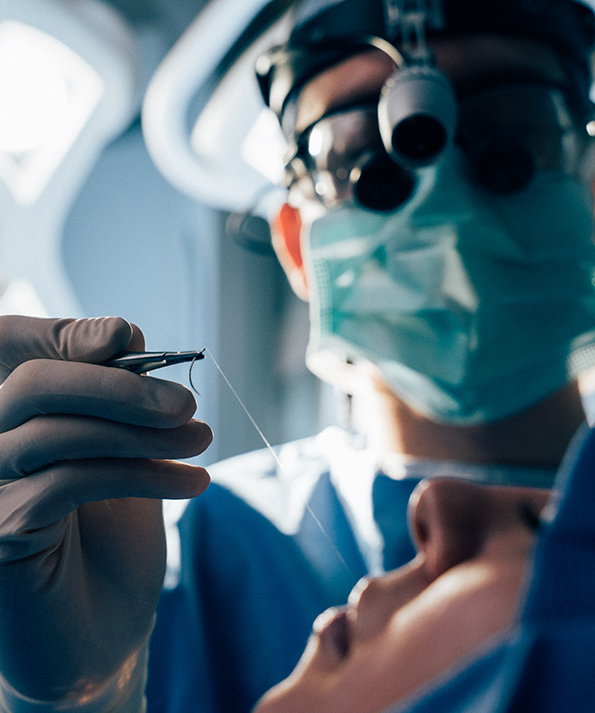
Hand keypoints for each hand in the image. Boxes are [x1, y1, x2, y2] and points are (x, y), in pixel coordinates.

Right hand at [0, 316, 211, 704]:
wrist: (104, 636)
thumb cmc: (114, 539)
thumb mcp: (126, 451)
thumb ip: (116, 396)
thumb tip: (124, 331)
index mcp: (14, 418)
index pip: (10, 349)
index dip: (61, 334)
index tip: (127, 336)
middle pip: (30, 384)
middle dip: (117, 384)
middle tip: (186, 402)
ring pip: (52, 432)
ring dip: (141, 432)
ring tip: (201, 442)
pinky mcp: (0, 534)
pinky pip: (68, 482)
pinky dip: (140, 474)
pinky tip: (191, 484)